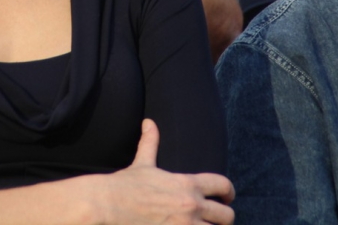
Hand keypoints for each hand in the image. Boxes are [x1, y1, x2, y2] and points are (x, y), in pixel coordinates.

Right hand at [95, 119, 234, 223]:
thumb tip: (149, 122)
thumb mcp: (143, 163)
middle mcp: (191, 205)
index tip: (227, 198)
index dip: (228, 191)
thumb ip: (150, 143)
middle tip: (217, 219)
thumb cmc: (125, 185)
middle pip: (227, 215)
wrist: (109, 204)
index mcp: (187, 184)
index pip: (222, 185)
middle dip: (224, 218)